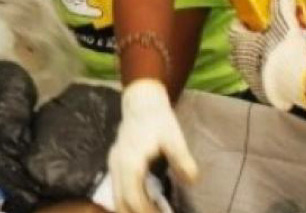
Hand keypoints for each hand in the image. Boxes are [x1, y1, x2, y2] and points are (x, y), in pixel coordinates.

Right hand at [108, 79, 196, 212]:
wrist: (141, 102)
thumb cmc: (158, 120)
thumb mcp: (174, 137)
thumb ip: (182, 159)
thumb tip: (192, 181)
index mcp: (129, 162)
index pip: (133, 197)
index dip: (146, 212)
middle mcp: (117, 166)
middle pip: (120, 202)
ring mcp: (113, 166)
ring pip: (116, 198)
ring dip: (131, 210)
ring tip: (153, 212)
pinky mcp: (116, 166)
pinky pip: (118, 191)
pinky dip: (129, 202)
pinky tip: (146, 206)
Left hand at [229, 0, 305, 111]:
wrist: (294, 85)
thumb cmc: (284, 50)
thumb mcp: (283, 23)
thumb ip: (281, 4)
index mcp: (237, 40)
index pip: (235, 25)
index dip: (247, 19)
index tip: (260, 16)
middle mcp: (236, 58)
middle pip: (242, 43)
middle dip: (254, 37)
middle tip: (271, 31)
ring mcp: (246, 75)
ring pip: (250, 59)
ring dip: (260, 53)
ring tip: (278, 48)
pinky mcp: (257, 88)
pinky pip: (259, 74)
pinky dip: (267, 68)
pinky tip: (281, 66)